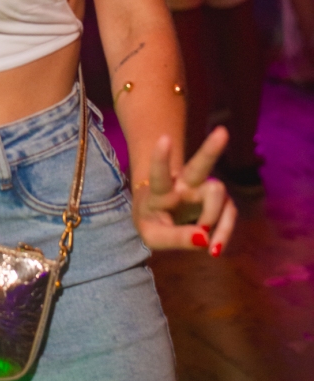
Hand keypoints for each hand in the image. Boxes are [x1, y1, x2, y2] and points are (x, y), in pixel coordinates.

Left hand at [132, 126, 236, 255]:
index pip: (159, 174)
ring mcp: (203, 190)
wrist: (161, 216)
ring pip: (218, 190)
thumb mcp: (152, 236)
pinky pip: (228, 213)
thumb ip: (175, 238)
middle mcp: (183, 184)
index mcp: (161, 190)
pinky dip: (224, 231)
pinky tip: (215, 248)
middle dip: (210, 149)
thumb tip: (204, 237)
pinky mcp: (219, 201)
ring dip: (215, 217)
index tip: (164, 138)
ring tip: (208, 246)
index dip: (161, 158)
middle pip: (198, 166)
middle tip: (222, 131)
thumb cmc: (153, 220)